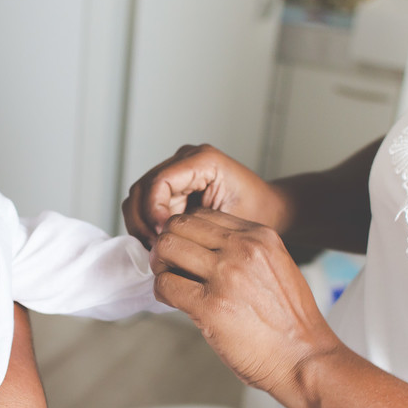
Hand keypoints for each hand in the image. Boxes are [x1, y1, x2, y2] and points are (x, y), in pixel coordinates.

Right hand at [121, 144, 284, 248]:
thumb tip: (160, 239)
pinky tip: (160, 242)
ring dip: (142, 225)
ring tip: (157, 248)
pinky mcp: (172, 184)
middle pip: (141, 188)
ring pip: (137, 197)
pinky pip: (146, 204)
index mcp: (203, 160)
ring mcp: (176, 169)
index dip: (153, 211)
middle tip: (155, 247)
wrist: (269, 208)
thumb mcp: (228, 222)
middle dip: (142, 221)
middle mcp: (185, 159)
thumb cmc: (257, 214)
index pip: (158, 182)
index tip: (161, 236)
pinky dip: (147, 225)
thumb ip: (194, 226)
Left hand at [150, 208, 343, 396]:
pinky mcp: (210, 306)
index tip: (185, 251)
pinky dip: (161, 291)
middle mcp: (242, 248)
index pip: (203, 215)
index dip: (187, 232)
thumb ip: (245, 251)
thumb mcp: (276, 266)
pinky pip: (165, 284)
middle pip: (179, 224)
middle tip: (169, 265)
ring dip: (160, 265)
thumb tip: (205, 249)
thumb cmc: (290, 321)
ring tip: (171, 282)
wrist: (304, 358)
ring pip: (167, 247)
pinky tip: (174, 302)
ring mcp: (226, 275)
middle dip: (167, 244)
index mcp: (260, 236)